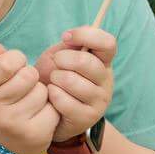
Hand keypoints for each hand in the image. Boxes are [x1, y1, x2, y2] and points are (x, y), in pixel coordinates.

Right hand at [0, 42, 56, 153]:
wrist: (4, 143)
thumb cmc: (1, 104)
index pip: (6, 62)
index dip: (16, 59)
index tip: (15, 66)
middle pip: (28, 75)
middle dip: (31, 77)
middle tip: (24, 87)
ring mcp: (13, 123)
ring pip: (42, 91)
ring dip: (41, 94)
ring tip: (31, 104)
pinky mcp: (34, 134)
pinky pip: (53, 109)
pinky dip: (50, 110)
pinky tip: (39, 116)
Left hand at [38, 25, 116, 144]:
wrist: (46, 109)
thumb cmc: (55, 77)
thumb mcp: (60, 56)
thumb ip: (68, 45)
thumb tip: (69, 38)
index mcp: (103, 61)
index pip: (108, 43)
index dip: (85, 35)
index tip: (66, 37)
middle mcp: (106, 81)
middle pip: (86, 62)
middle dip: (62, 59)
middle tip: (55, 64)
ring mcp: (100, 101)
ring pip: (72, 81)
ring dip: (55, 78)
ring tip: (53, 81)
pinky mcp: (88, 118)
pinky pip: (64, 101)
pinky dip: (52, 95)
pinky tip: (52, 96)